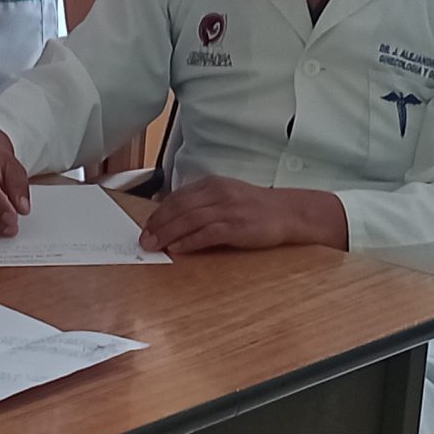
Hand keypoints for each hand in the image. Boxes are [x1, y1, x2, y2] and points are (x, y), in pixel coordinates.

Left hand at [140, 177, 344, 254]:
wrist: (289, 212)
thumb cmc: (257, 207)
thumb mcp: (227, 195)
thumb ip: (203, 202)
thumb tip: (175, 217)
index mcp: (213, 184)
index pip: (177, 197)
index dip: (159, 213)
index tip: (146, 226)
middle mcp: (218, 193)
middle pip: (179, 208)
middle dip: (158, 225)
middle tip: (144, 239)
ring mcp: (227, 209)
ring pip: (189, 220)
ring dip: (167, 234)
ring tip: (154, 246)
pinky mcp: (237, 226)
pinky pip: (206, 233)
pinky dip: (189, 241)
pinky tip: (177, 248)